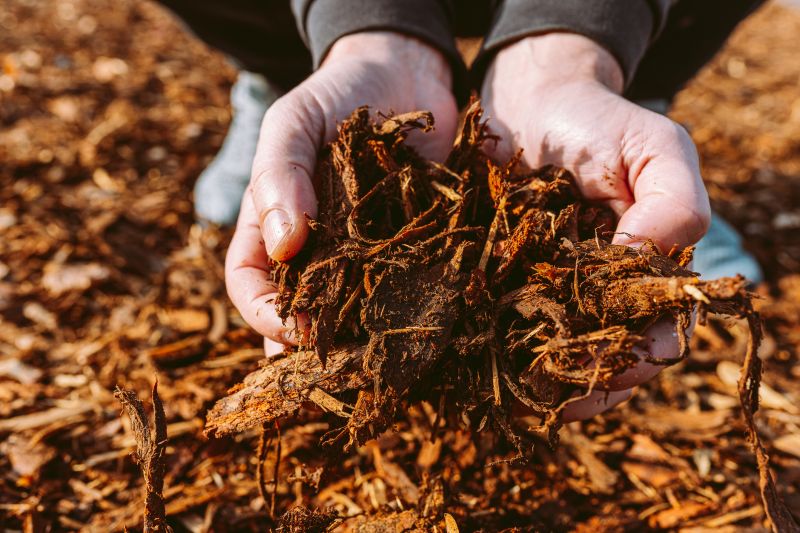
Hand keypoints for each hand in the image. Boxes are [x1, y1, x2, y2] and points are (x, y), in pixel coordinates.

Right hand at [225, 32, 458, 351]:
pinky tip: (430, 329)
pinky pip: (409, 289)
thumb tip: (283, 246)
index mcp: (271, 227)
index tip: (293, 328)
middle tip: (340, 368)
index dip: (264, 314)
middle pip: (302, 313)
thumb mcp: (294, 121)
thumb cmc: (335, 94)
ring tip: (382, 362)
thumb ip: (279, 173)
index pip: (250, 285)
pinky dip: (415, 312)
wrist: (404, 72)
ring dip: (363, 341)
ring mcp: (365, 256)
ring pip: (355, 314)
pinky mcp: (414, 250)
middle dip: (315, 346)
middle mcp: (316, 252)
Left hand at [482, 33, 710, 420]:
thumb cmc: (595, 120)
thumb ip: (671, 204)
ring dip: (543, 383)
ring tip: (519, 400)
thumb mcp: (652, 147)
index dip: (642, 358)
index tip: (615, 370)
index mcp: (648, 272)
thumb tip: (645, 273)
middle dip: (589, 383)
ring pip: (555, 355)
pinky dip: (499, 353)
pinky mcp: (502, 285)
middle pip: (606, 358)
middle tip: (559, 399)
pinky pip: (504, 329)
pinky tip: (483, 370)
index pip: (659, 332)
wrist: (526, 98)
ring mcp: (551, 293)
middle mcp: (602, 292)